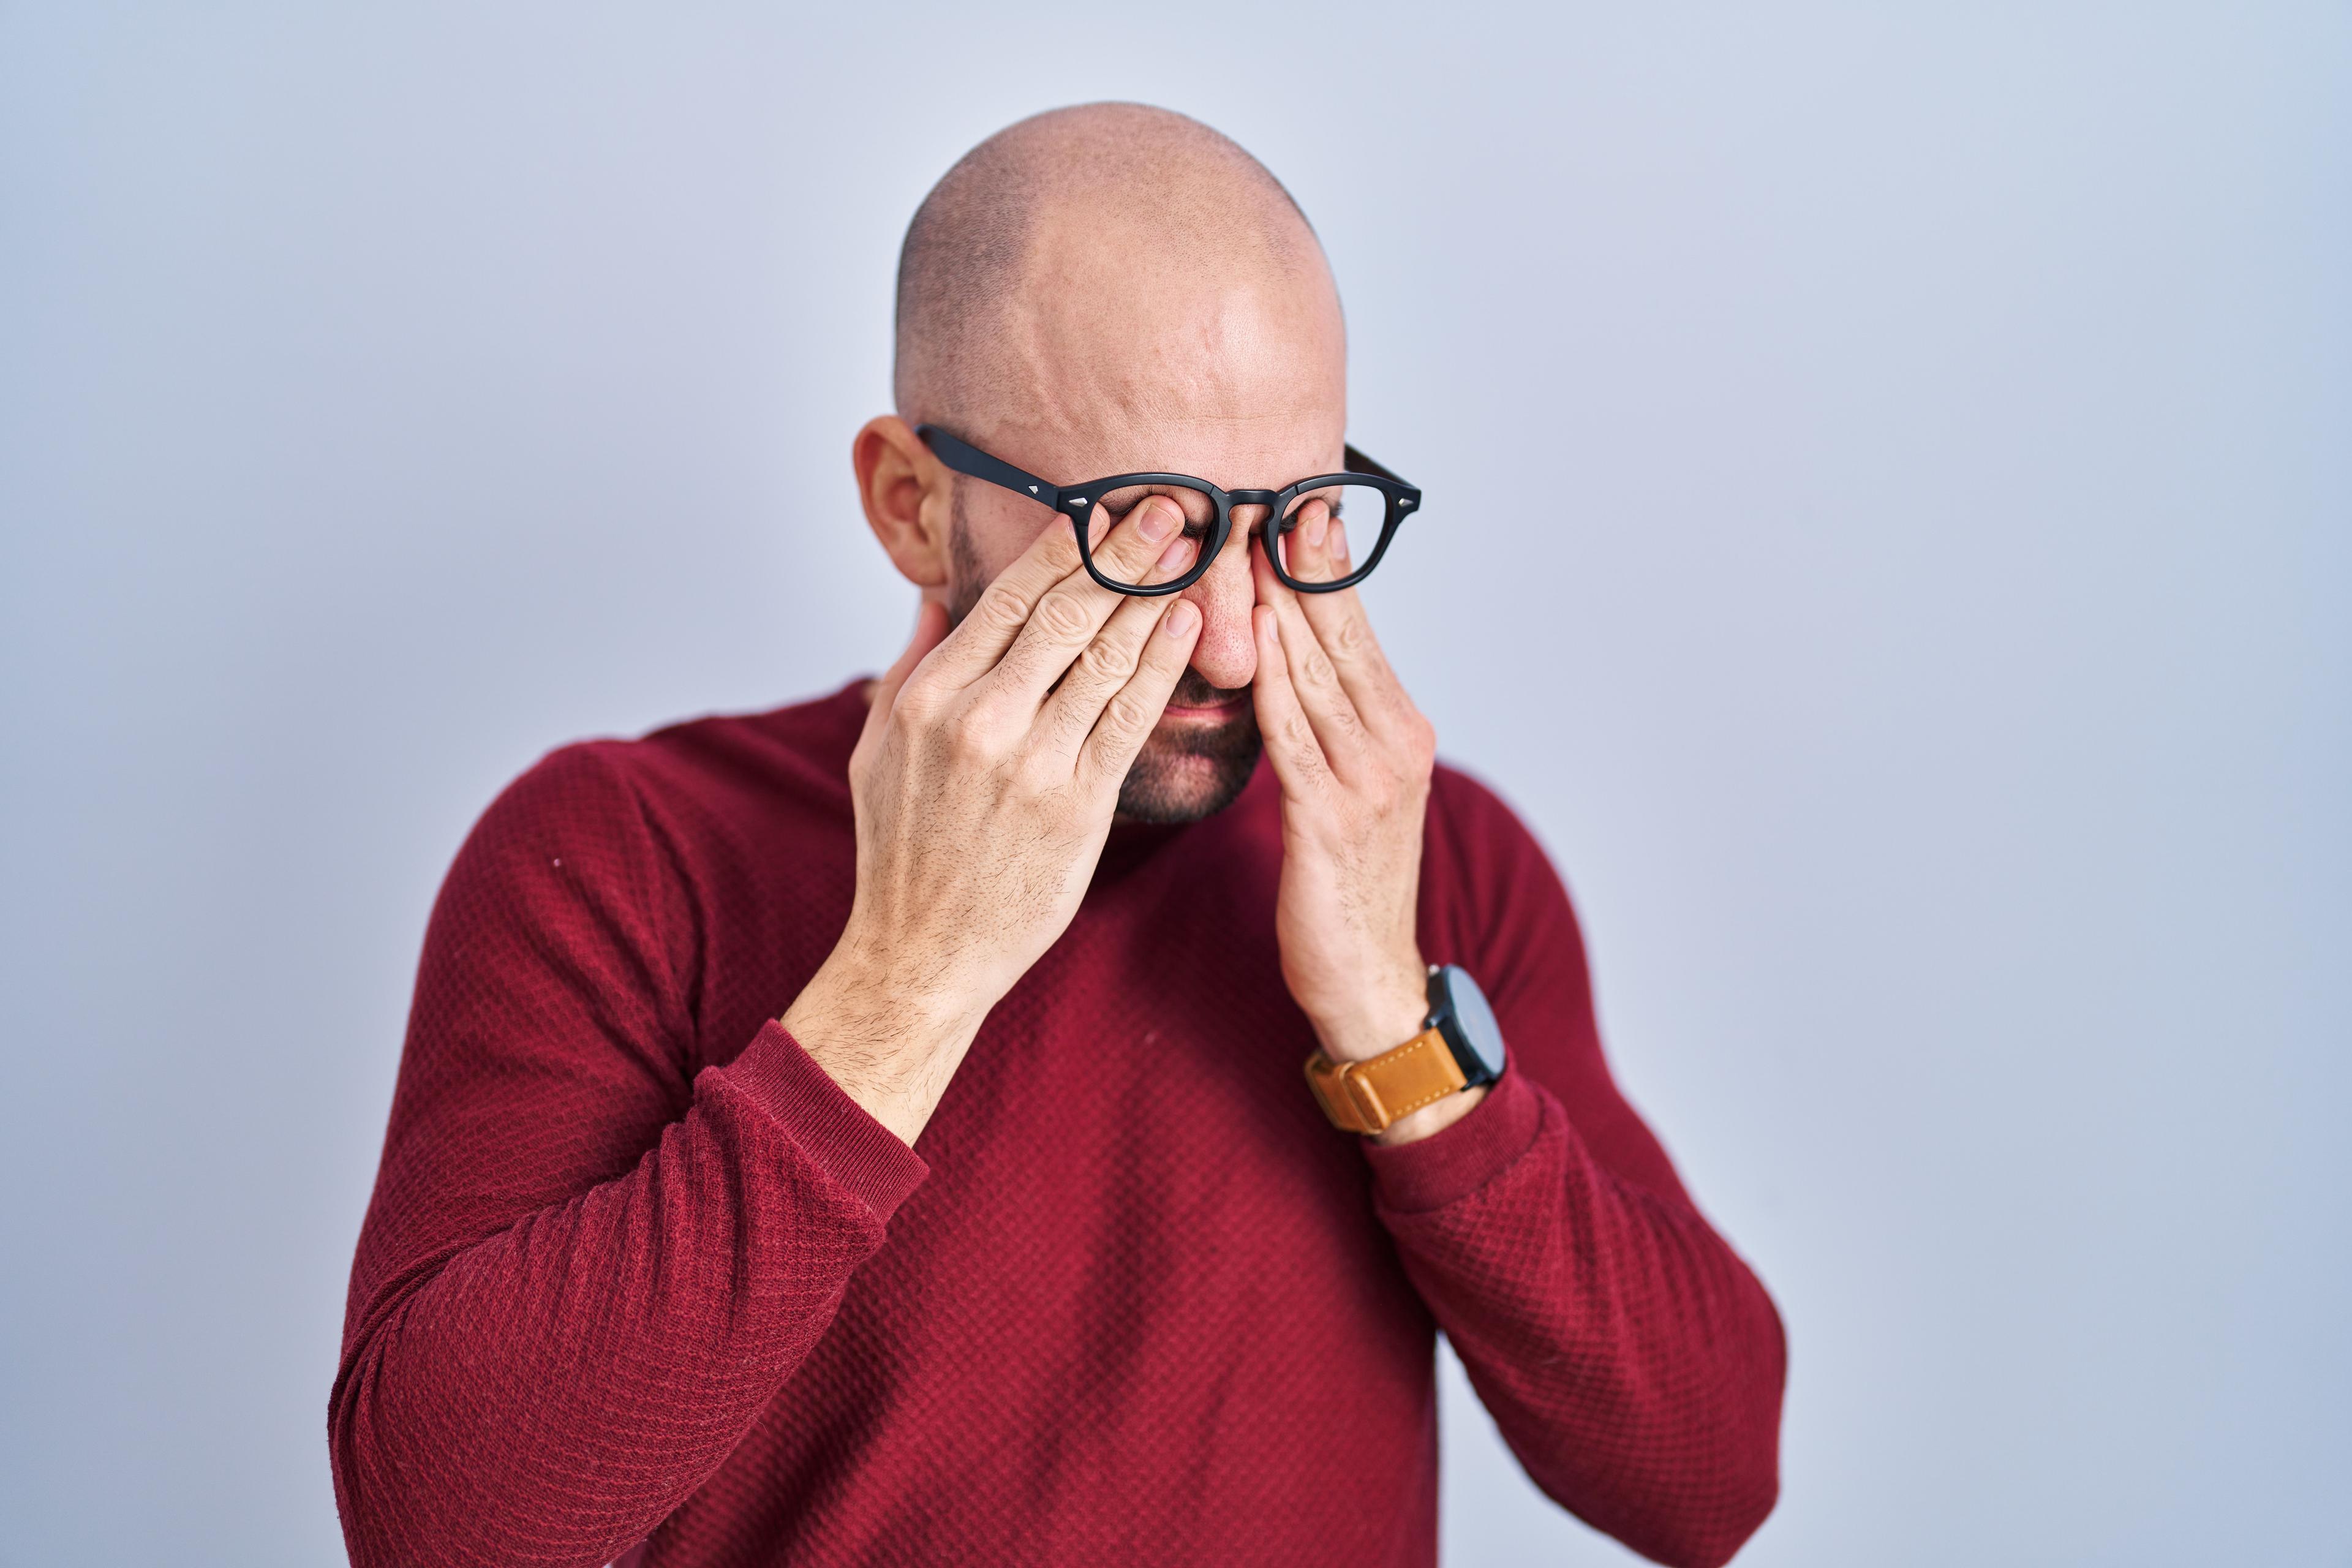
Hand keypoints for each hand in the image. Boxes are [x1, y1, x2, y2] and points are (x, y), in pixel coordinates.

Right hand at [784, 498, 1202, 1144]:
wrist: (923, 951)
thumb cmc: (902, 852)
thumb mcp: (879, 748)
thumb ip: (912, 664)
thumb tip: (938, 595)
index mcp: (930, 695)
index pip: (1010, 598)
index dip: (1065, 545)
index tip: (1103, 505)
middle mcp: (979, 718)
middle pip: (1066, 611)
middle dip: (1125, 550)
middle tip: (1173, 502)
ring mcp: (1031, 761)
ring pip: (1106, 655)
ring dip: (1156, 594)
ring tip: (1197, 547)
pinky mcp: (1077, 804)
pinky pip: (1130, 717)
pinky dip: (1163, 663)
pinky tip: (1191, 623)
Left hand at [1250, 502, 1476, 1143]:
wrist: (1369, 979)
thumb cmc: (1338, 885)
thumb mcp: (1337, 787)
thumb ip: (1316, 720)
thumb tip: (1272, 653)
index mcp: (1396, 722)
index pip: (1348, 622)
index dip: (1314, 557)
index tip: (1283, 492)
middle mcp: (1393, 735)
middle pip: (1334, 628)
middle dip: (1293, 555)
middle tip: (1254, 483)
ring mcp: (1370, 774)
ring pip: (1311, 666)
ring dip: (1271, 599)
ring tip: (1235, 534)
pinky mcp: (1334, 814)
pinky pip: (1290, 730)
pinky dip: (1265, 676)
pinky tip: (1237, 634)